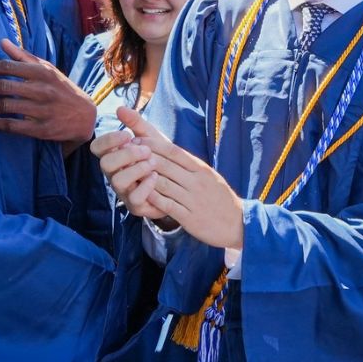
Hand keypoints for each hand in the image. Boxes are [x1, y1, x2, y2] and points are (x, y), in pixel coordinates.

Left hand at [0, 38, 95, 144]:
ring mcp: (41, 110)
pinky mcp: (41, 129)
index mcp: (41, 72)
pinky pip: (12, 126)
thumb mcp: (47, 69)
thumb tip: (2, 42)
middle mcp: (41, 89)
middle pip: (3, 86)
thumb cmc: (62, 89)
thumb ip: (23, 56)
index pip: (7, 66)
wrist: (85, 116)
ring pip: (5, 106)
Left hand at [92, 108, 244, 248]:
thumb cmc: (219, 198)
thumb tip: (166, 149)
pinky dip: (152, 199)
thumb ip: (188, 164)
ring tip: (127, 171)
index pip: (174, 151)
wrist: (238, 224)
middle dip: (143, 157)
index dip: (153, 144)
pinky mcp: (190, 217)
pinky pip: (167, 205)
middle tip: (125, 152)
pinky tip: (140, 194)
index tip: (136, 137)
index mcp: (200, 169)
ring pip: (163, 184)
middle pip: (165, 165)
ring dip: (143, 177)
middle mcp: (196, 181)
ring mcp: (193, 199)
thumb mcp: (208, 176)